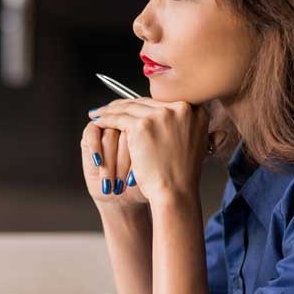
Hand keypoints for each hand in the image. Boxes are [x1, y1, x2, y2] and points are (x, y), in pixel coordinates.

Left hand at [86, 98, 211, 206]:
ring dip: (111, 110)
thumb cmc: (181, 174)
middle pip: (146, 102)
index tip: (130, 106)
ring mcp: (162, 115)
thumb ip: (182, 125)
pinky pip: (118, 118)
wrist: (176, 192)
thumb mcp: (191, 142)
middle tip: (110, 108)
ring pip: (130, 108)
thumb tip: (168, 113)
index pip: (162, 102)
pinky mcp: (142, 125)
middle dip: (126, 105)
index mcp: (195, 111)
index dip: (143, 105)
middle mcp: (181, 108)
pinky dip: (105, 119)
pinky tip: (98, 121)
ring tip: (100, 113)